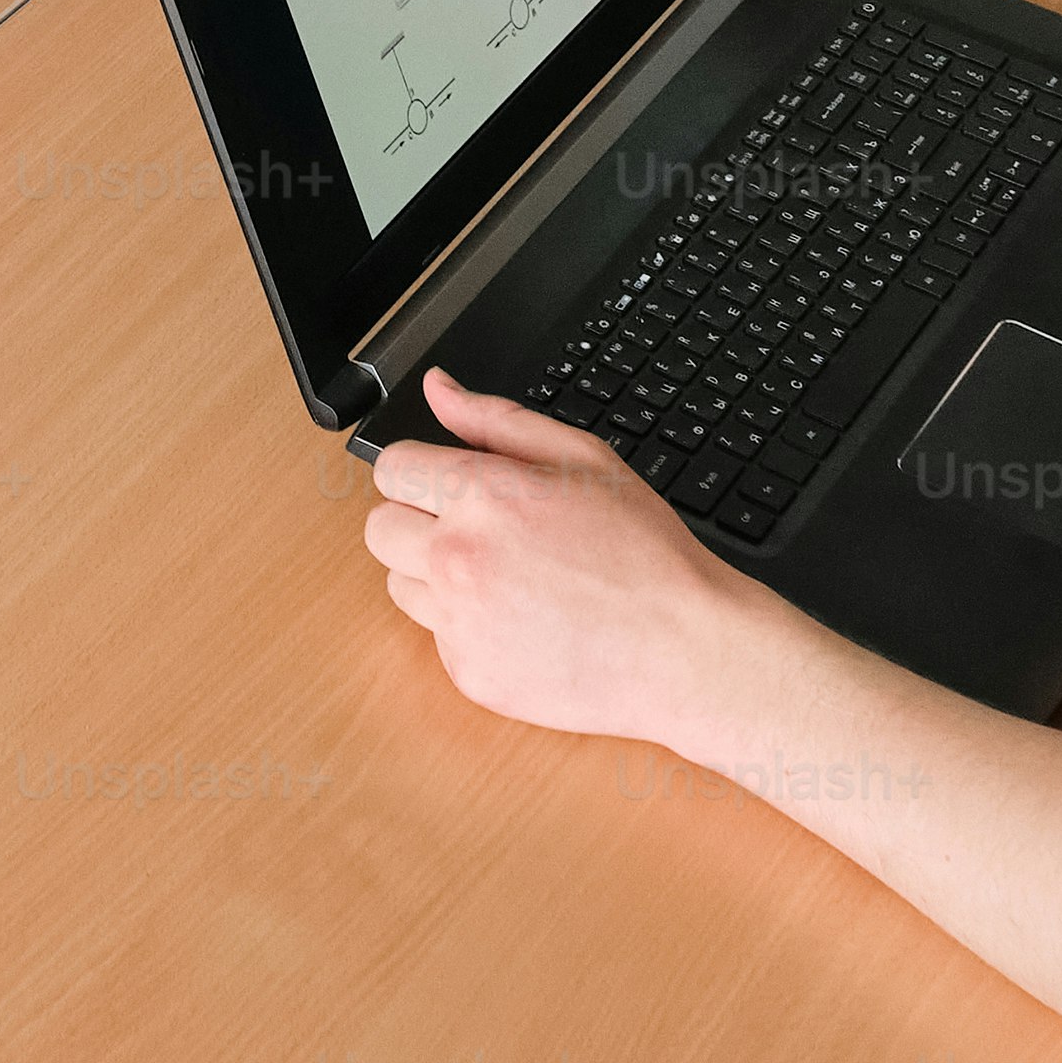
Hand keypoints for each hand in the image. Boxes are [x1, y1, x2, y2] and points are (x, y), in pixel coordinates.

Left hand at [359, 372, 774, 746]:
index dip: (421, 470)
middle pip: (379, 528)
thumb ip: (495, 419)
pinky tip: (518, 619)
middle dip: (417, 520)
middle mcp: (456, 559)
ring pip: (398, 584)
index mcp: (481, 496)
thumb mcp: (581, 459)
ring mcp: (459, 623)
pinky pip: (436, 637)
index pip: (392, 467)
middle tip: (476, 529)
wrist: (681, 649)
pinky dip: (465, 627)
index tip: (449, 483)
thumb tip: (438, 388)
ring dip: (433, 575)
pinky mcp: (468, 674)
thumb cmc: (642, 551)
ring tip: (502, 576)